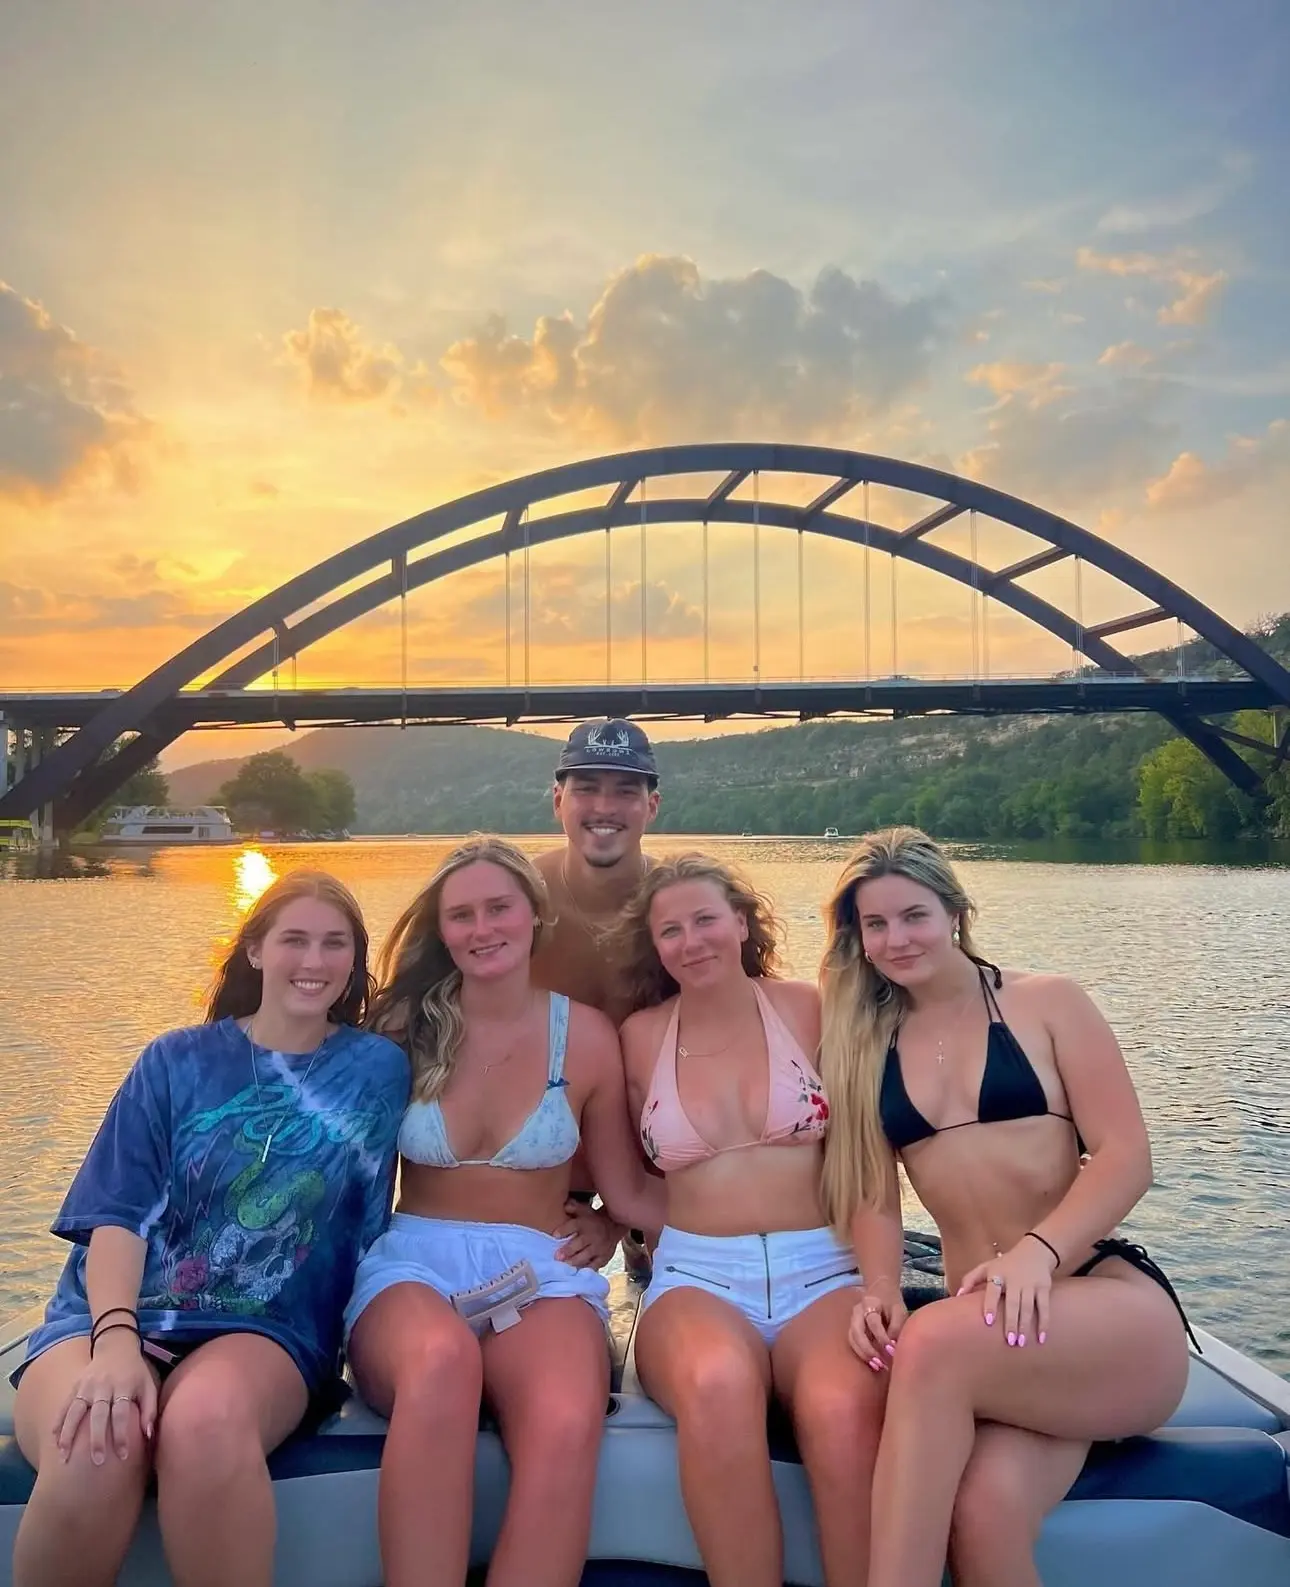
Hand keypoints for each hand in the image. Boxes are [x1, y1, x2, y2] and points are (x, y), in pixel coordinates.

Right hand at [55, 1332, 156, 1463]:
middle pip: (98, 1415)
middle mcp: (104, 1386)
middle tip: (96, 1461)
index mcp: (124, 1386)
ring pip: (75, 1411)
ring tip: (64, 1456)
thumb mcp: (148, 1385)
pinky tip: (53, 1439)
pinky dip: (58, 1421)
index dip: (121, 1435)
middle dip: (96, 1439)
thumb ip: (150, 1409)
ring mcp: (86, 1386)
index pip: (122, 1414)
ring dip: (69, 1434)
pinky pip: (64, 1405)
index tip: (123, 1456)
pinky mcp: (75, 1385)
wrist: (116, 1346)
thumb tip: (148, 1435)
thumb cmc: (135, 1371)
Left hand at [555, 1199, 623, 1269]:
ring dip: (575, 1261)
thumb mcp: (584, 1210)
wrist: (613, 1226)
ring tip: (565, 1266)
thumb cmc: (592, 1219)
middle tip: (557, 1257)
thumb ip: (573, 1207)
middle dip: (568, 1250)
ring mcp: (599, 1247)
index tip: (554, 1235)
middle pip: (580, 1243)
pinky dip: (586, 1269)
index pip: (574, 1225)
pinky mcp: (603, 1257)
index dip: (564, 1230)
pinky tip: (577, 1273)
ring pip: (586, 1255)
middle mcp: (592, 1235)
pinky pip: (595, 1265)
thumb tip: (564, 1205)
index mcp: (585, 1222)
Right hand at [847, 1279, 907, 1371]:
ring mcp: (852, 1320)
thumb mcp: (899, 1311)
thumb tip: (892, 1348)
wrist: (881, 1291)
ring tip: (877, 1366)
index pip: (873, 1322)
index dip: (882, 1337)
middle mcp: (857, 1311)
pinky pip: (853, 1343)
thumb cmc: (892, 1303)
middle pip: (857, 1332)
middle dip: (868, 1349)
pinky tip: (872, 1363)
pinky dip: (861, 1354)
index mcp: (870, 1302)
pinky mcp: (852, 1329)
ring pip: (852, 1339)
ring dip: (864, 1354)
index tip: (892, 1350)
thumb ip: (896, 1327)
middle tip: (881, 1363)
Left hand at [957, 1236, 1058, 1346]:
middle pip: (1012, 1302)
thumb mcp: (986, 1266)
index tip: (988, 1321)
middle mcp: (1014, 1279)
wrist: (1034, 1251)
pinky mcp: (1043, 1287)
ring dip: (1025, 1326)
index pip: (992, 1289)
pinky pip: (1044, 1307)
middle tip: (1009, 1341)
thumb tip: (956, 1296)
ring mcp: (1030, 1284)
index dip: (990, 1304)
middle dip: (1011, 1322)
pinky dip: (1043, 1323)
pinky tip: (1041, 1339)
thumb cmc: (1005, 1264)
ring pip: (1028, 1307)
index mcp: (997, 1274)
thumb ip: (970, 1279)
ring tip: (1021, 1343)